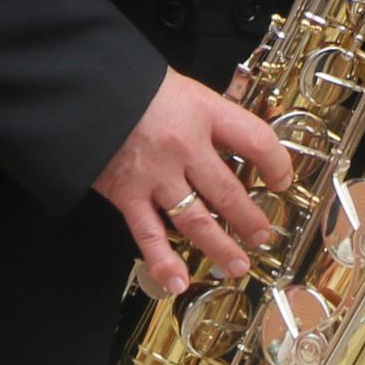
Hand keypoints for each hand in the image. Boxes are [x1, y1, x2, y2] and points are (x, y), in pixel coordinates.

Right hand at [95, 70, 294, 296]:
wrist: (82, 87)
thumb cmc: (130, 83)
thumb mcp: (179, 87)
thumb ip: (204, 115)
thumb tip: (229, 140)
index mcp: (203, 111)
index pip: (255, 140)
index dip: (276, 163)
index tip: (282, 180)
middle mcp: (184, 145)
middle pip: (228, 191)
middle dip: (249, 220)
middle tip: (262, 236)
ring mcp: (155, 173)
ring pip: (196, 220)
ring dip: (220, 247)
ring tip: (236, 265)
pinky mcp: (126, 193)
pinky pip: (149, 234)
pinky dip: (164, 262)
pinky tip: (179, 281)